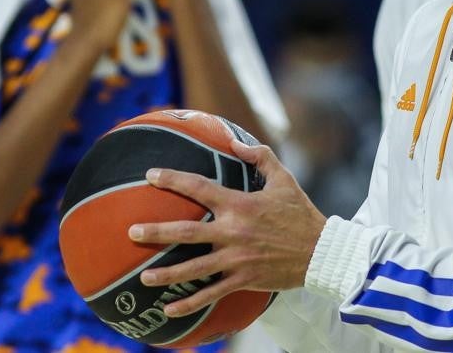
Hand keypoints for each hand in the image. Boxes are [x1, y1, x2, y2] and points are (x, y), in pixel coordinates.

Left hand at [128, 140, 326, 317]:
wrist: (321, 251)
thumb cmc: (300, 212)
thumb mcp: (283, 178)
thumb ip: (259, 156)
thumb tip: (235, 142)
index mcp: (239, 205)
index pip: (199, 188)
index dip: (173, 180)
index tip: (150, 175)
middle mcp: (233, 232)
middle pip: (187, 233)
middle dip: (157, 233)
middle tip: (132, 232)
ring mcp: (236, 259)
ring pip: (194, 268)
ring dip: (166, 273)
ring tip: (143, 276)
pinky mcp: (243, 280)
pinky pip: (212, 294)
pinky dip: (190, 303)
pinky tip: (169, 309)